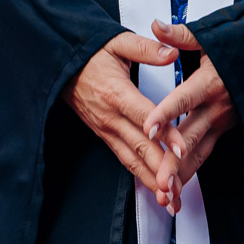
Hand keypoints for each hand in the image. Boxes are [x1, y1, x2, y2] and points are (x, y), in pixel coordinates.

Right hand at [62, 32, 179, 204]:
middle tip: (177, 189)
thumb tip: (171, 52)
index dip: (164, 133)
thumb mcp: (117, 42)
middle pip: (139, 146)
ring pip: (131, 159)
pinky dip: (141, 176)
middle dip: (159, 170)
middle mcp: (109, 116)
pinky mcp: (104, 136)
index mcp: (115, 92)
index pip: (145, 116)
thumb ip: (146, 48)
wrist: (61, 64)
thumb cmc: (91, 53)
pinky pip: (125, 159)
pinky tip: (157, 189)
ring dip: (151, 181)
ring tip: (170, 201)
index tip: (182, 148)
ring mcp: (105, 129)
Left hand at [143, 20, 238, 213]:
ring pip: (200, 153)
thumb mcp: (213, 36)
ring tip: (166, 195)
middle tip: (158, 181)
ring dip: (183, 175)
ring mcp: (223, 123)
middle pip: (192, 137)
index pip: (185, 99)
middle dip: (175, 161)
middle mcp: (218, 107)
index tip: (147, 127)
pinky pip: (205, 154)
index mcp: (212, 82)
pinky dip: (190, 173)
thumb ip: (181, 35)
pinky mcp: (225, 131)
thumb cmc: (242, 45)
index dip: (166, 114)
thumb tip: (155, 24)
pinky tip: (176, 190)